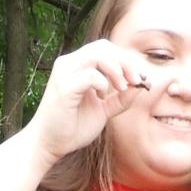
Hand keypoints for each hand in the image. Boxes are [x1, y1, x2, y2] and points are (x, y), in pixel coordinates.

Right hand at [25, 39, 153, 166]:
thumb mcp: (104, 111)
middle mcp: (69, 64)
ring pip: (96, 55)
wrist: (49, 144)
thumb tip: (141, 85)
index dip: (125, 60)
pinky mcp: (64, 87)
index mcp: (77, 66)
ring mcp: (64, 73)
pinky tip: (102, 97)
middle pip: (103, 47)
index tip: (138, 78)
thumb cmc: (72, 127)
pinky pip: (90, 75)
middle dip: (125, 61)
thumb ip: (120, 99)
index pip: (105, 49)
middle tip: (136, 80)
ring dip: (116, 69)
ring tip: (123, 87)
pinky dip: (103, 83)